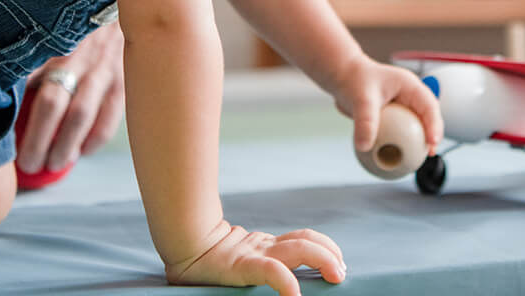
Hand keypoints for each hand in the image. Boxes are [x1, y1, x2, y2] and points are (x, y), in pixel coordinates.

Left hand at [17, 21, 124, 175]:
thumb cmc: (77, 21)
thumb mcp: (50, 28)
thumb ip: (28, 55)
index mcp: (51, 43)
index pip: (25, 81)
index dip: (14, 113)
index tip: (5, 142)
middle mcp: (77, 55)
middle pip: (53, 103)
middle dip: (39, 139)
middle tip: (28, 164)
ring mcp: (104, 67)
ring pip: (84, 113)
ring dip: (68, 144)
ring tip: (56, 164)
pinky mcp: (125, 76)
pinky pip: (113, 113)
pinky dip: (98, 136)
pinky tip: (86, 150)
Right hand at [166, 220, 344, 295]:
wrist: (182, 248)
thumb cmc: (206, 263)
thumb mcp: (240, 263)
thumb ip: (260, 265)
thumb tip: (282, 279)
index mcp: (266, 247)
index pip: (303, 239)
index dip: (325, 247)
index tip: (339, 263)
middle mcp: (266, 248)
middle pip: (307, 241)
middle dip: (331, 253)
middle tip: (343, 272)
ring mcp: (257, 254)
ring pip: (300, 248)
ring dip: (325, 259)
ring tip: (337, 275)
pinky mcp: (245, 266)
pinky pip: (274, 273)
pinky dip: (290, 284)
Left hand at [330, 56, 443, 153]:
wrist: (342, 77)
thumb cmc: (354, 80)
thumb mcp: (361, 99)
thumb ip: (365, 121)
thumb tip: (365, 147)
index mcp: (410, 86)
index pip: (429, 105)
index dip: (434, 124)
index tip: (432, 141)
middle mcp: (409, 96)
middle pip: (427, 116)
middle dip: (432, 135)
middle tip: (430, 152)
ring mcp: (401, 106)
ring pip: (415, 125)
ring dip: (417, 141)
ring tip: (416, 160)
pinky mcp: (392, 116)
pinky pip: (399, 132)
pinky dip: (399, 143)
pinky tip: (393, 157)